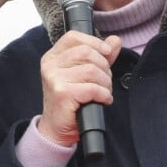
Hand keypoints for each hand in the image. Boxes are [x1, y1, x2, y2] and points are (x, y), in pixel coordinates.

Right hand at [37, 31, 120, 146]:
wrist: (57, 129)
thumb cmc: (71, 100)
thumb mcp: (84, 74)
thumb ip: (100, 55)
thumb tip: (115, 40)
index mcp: (53, 56)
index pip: (73, 36)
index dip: (94, 42)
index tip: (107, 52)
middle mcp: (50, 64)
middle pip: (86, 53)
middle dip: (104, 66)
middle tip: (105, 80)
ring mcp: (54, 78)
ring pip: (91, 70)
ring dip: (105, 83)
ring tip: (104, 92)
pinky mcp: (62, 93)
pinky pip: (92, 88)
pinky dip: (103, 94)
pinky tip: (103, 100)